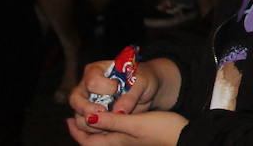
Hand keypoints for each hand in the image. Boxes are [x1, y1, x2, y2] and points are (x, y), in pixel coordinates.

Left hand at [67, 110, 187, 143]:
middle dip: (84, 128)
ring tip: (93, 111)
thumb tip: (87, 118)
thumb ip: (111, 121)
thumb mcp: (134, 123)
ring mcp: (128, 140)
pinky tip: (113, 113)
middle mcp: (119, 143)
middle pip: (93, 139)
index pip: (87, 141)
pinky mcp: (136, 135)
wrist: (183, 136)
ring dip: (96, 124)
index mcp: (115, 142)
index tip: (69, 118)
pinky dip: (108, 122)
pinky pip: (114, 130)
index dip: (76, 131)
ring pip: (104, 135)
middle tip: (78, 114)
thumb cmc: (161, 130)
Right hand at [69, 56, 177, 123]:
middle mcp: (86, 86)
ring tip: (111, 122)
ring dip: (92, 123)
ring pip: (78, 116)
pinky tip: (109, 129)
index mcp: (96, 70)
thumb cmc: (143, 79)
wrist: (145, 90)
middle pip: (75, 99)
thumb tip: (119, 111)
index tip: (119, 88)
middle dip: (89, 109)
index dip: (106, 88)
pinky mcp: (91, 117)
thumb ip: (131, 95)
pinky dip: (96, 131)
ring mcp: (86, 102)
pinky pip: (85, 128)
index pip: (93, 82)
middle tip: (104, 112)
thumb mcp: (142, 82)